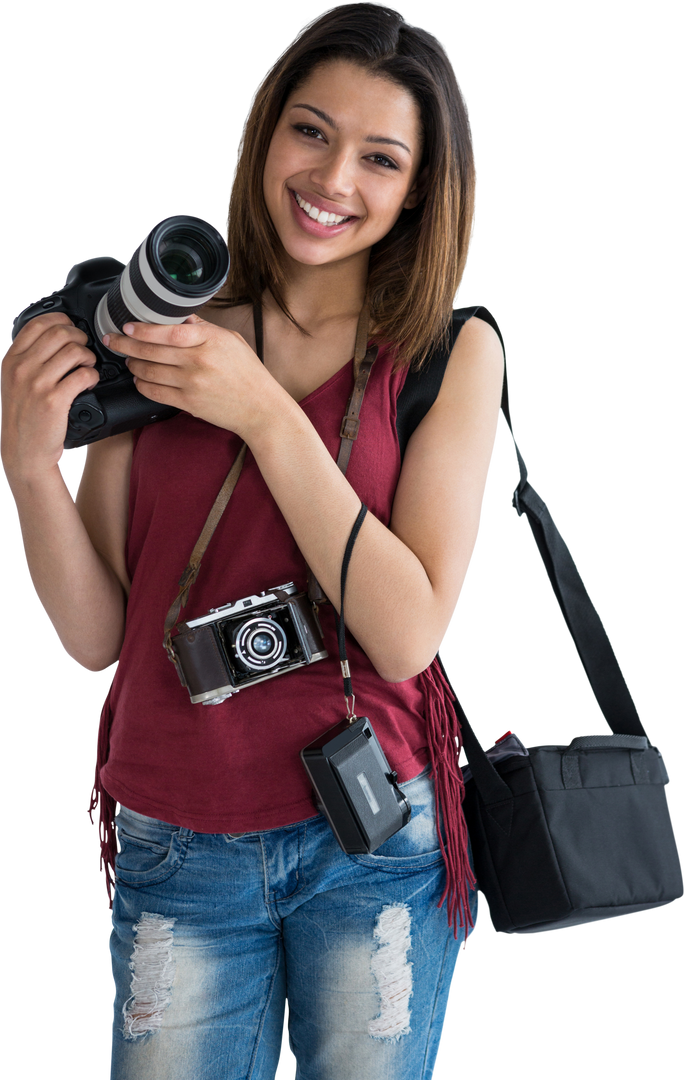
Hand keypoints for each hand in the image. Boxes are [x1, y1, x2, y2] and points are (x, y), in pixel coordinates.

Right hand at [0, 311, 99, 480]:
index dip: (61, 320)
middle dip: (80, 337)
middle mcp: (22, 368)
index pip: (37, 324)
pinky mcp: (54, 400)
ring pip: (74, 351)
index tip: (71, 325)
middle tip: (84, 349)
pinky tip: (89, 382)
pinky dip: (92, 375)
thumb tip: (51, 336)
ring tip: (87, 366)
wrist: (24, 453)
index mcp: (11, 360)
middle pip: (59, 333)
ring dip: (88, 356)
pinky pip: (83, 374)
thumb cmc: (23, 419)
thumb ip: (26, 359)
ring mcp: (37, 383)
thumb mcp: (14, 383)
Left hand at [104, 314, 278, 441]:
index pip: (168, 331)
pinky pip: (155, 393)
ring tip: (129, 360)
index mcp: (209, 340)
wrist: (261, 408)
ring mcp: (192, 384)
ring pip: (149, 372)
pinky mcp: (188, 403)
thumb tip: (180, 316)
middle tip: (114, 340)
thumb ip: (204, 328)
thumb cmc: (249, 374)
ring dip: (133, 365)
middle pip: (152, 351)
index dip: (143, 329)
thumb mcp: (231, 340)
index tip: (128, 326)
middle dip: (126, 345)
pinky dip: (142, 385)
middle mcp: (199, 361)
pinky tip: (140, 380)